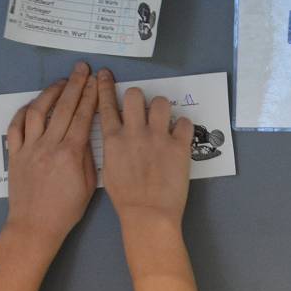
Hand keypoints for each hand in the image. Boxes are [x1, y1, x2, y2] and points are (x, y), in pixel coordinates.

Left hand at [2, 60, 100, 256]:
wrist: (35, 226)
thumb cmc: (66, 210)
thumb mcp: (88, 186)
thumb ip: (87, 158)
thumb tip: (86, 136)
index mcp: (70, 153)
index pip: (83, 116)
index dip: (91, 95)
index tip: (97, 81)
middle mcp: (49, 145)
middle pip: (64, 107)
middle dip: (75, 85)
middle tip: (82, 69)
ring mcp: (29, 148)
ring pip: (38, 111)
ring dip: (50, 93)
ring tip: (61, 82)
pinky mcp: (15, 154)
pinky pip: (16, 127)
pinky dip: (24, 112)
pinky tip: (34, 104)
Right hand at [98, 69, 191, 232]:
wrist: (148, 215)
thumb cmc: (126, 199)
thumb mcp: (108, 171)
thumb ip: (112, 148)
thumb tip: (117, 136)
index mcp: (113, 139)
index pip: (107, 104)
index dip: (105, 86)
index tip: (105, 74)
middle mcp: (135, 132)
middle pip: (135, 95)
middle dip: (139, 99)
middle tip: (144, 111)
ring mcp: (158, 137)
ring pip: (160, 102)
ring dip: (161, 109)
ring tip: (163, 121)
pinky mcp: (179, 146)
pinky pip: (184, 122)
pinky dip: (182, 127)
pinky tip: (179, 136)